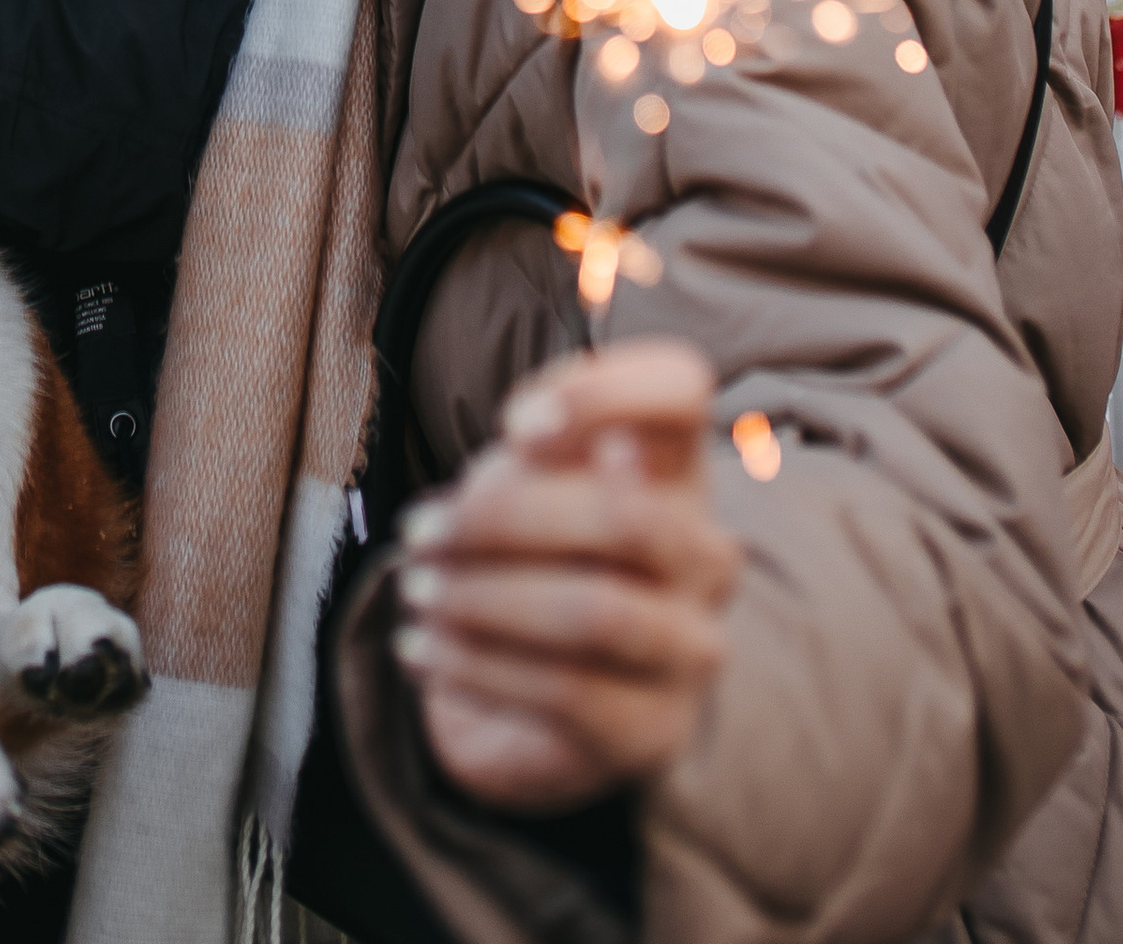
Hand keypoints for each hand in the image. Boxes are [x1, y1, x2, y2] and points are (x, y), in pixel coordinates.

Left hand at [392, 339, 738, 815]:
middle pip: (627, 517)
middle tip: (418, 531)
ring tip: (415, 591)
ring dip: (482, 599)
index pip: (681, 391)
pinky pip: (566, 692)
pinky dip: (475, 665)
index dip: (605, 391)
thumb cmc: (533, 555)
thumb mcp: (526, 483)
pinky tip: (419, 647)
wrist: (539, 694)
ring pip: (597, 613)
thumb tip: (529, 437)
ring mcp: (691, 648)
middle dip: (504, 520)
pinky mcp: (653, 731)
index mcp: (678, 467)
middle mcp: (707, 555)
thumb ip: (534, 447)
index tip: (512, 424)